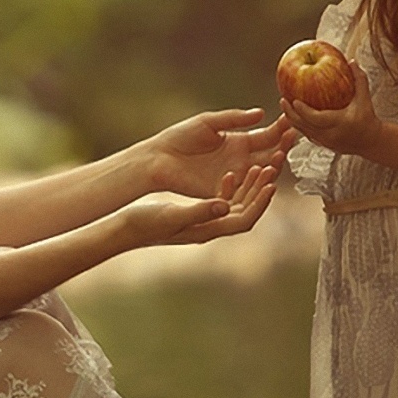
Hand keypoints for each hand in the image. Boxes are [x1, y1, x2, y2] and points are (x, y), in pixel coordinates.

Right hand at [124, 164, 279, 246]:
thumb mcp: (173, 216)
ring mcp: (204, 222)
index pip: (244, 220)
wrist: (126, 229)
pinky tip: (229, 172)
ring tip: (259, 166)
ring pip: (235, 204)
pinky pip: (221, 200)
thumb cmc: (146, 225)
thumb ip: (200, 211)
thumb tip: (225, 205)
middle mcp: (211, 228)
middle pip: (245, 210)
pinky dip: (229, 186)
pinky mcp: (197, 214)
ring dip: (248, 186)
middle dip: (260, 190)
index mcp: (209, 231)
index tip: (270, 185)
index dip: (260, 204)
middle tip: (272, 168)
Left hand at [143, 108, 298, 198]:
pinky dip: (256, 181)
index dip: (281, 129)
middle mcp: (241, 160)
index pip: (267, 136)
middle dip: (283, 145)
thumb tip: (261, 113)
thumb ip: (234, 119)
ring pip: (262, 173)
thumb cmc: (181, 137)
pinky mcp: (224, 191)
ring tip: (280, 154)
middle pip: (270, 154)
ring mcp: (235, 176)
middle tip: (293, 136)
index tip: (292, 120)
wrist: (158, 158)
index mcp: (239, 141)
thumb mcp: (209, 123)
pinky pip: (245, 189)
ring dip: (273, 164)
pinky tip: (264, 171)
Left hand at [279, 70, 379, 155]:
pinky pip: (306, 133)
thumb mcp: (365, 98)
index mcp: (340, 123)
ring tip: (284, 105)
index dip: (303, 111)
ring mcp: (325, 142)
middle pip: (304, 126)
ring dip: (292, 119)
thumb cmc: (367, 118)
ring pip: (303, 131)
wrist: (370, 141)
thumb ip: (359, 80)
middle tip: (283, 100)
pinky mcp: (322, 144)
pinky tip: (292, 114)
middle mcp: (330, 135)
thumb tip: (352, 62)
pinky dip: (298, 124)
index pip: (316, 119)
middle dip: (290, 114)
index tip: (294, 100)